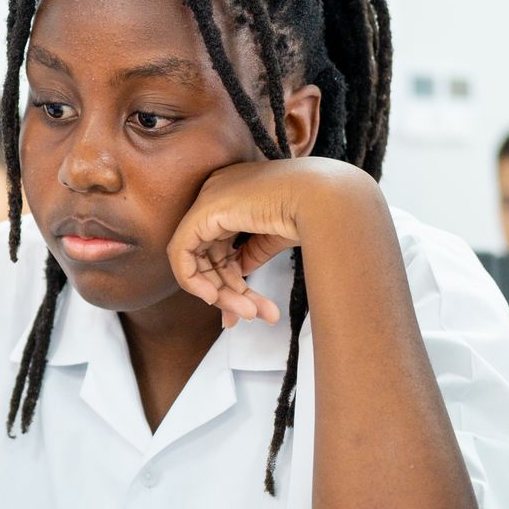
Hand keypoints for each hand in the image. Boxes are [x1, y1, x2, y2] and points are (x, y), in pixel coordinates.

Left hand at [167, 159, 371, 328]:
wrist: (328, 201)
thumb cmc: (313, 215)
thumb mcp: (274, 237)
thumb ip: (250, 253)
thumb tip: (237, 275)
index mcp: (235, 195)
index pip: (220, 245)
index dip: (231, 281)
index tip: (249, 308)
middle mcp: (217, 192)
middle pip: (209, 255)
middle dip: (226, 292)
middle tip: (247, 316)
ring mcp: (208, 198)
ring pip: (197, 260)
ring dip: (221, 294)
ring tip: (249, 314)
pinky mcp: (202, 211)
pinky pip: (180, 253)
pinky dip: (193, 281)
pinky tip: (215, 298)